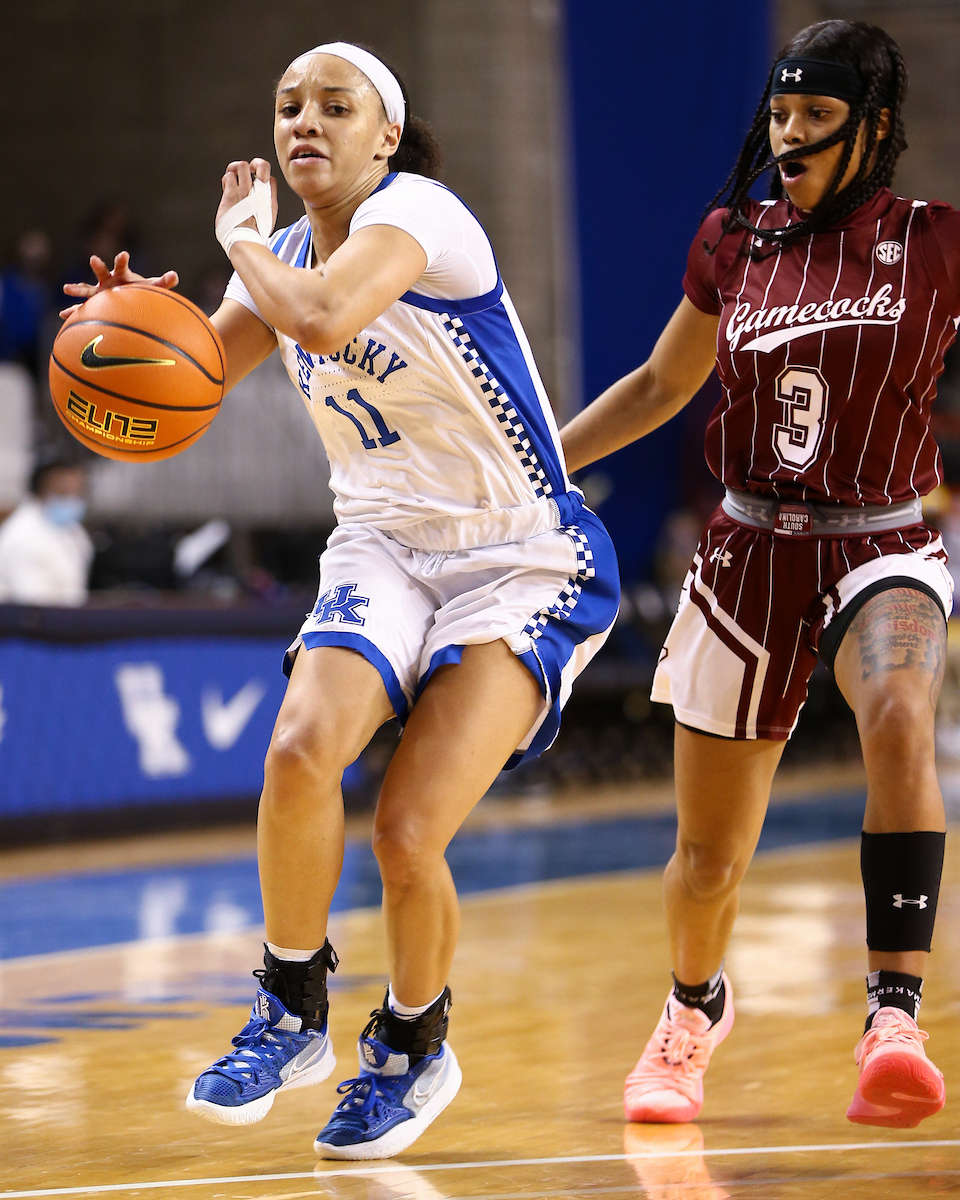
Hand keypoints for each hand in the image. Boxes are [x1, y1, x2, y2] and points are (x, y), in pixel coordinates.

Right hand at [60, 251, 178, 318]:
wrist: (130, 297)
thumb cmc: (142, 291)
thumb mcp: (153, 287)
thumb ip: (163, 282)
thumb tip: (175, 275)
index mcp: (122, 274)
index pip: (122, 265)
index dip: (122, 260)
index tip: (124, 254)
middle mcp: (108, 280)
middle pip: (102, 272)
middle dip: (98, 266)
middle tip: (93, 259)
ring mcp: (100, 292)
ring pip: (87, 289)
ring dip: (77, 289)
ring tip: (66, 288)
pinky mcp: (96, 304)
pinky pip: (82, 308)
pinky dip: (74, 311)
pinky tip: (63, 316)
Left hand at [216, 158, 277, 236]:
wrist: (245, 241)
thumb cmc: (254, 235)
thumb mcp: (267, 219)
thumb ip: (266, 205)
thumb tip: (262, 200)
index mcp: (269, 198)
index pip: (270, 177)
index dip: (262, 178)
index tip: (256, 184)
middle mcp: (259, 191)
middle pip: (260, 164)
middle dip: (250, 167)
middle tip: (243, 174)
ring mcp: (245, 191)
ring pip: (242, 165)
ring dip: (236, 170)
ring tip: (233, 178)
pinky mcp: (232, 193)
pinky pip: (228, 176)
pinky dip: (226, 180)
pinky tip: (226, 189)